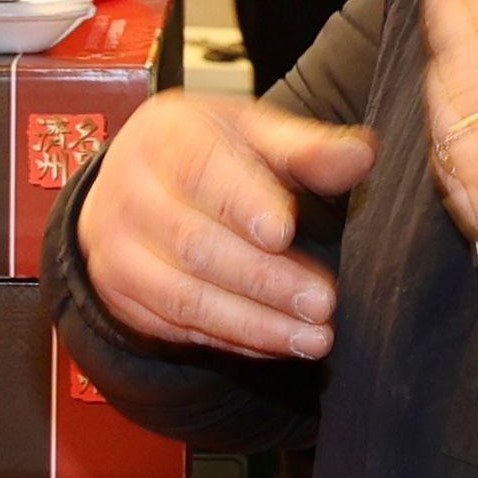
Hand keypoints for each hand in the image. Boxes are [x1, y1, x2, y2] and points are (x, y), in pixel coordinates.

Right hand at [78, 90, 379, 361]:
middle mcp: (127, 194)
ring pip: (183, 297)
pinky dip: (233, 340)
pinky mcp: (120, 295)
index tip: (285, 232)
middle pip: (193, 245)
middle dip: (263, 279)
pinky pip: (175, 327)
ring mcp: (115, 250)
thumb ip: (306, 147)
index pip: (198, 171)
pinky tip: (279, 344)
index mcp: (162, 138)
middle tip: (323, 302)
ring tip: (313, 338)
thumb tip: (362, 157)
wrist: (134, 182)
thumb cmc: (208, 153)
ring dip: (253, 323)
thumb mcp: (253, 133)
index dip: (242, 204)